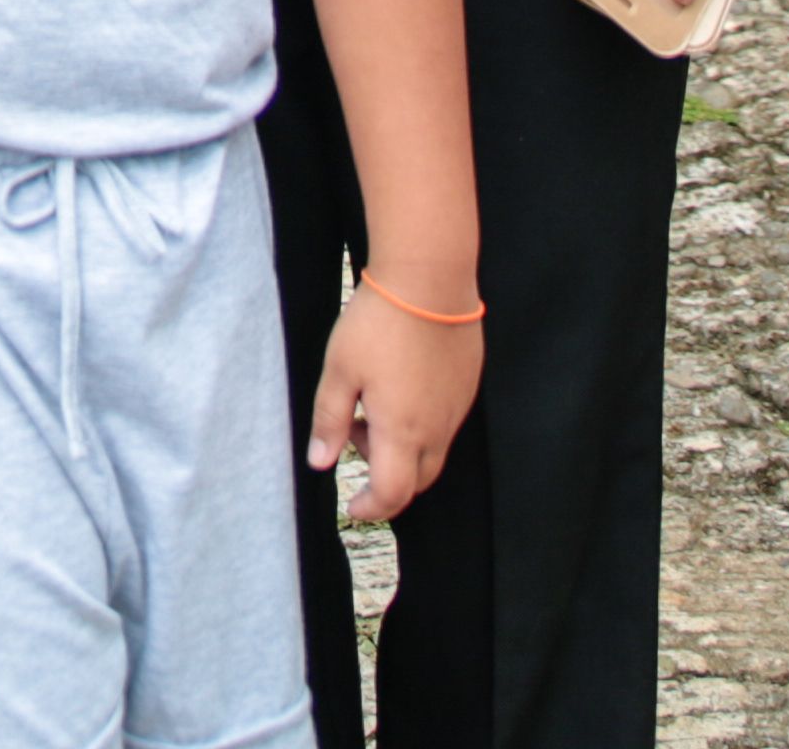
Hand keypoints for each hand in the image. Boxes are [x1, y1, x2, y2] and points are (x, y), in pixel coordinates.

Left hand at [312, 280, 482, 520]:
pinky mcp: (467, 386)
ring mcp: (456, 408)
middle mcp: (437, 428)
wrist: (430, 279)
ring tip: (371, 405)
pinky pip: (446, 424)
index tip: (352, 506)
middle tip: (354, 440)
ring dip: (403, 450)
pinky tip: (398, 387)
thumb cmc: (378, 323)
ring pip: (434, 453)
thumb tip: (321, 463)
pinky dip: (421, 425)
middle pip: (417, 481)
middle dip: (386, 479)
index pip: (392, 494)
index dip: (371, 509)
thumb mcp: (339, 371)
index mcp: (402, 431)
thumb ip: (329, 421)